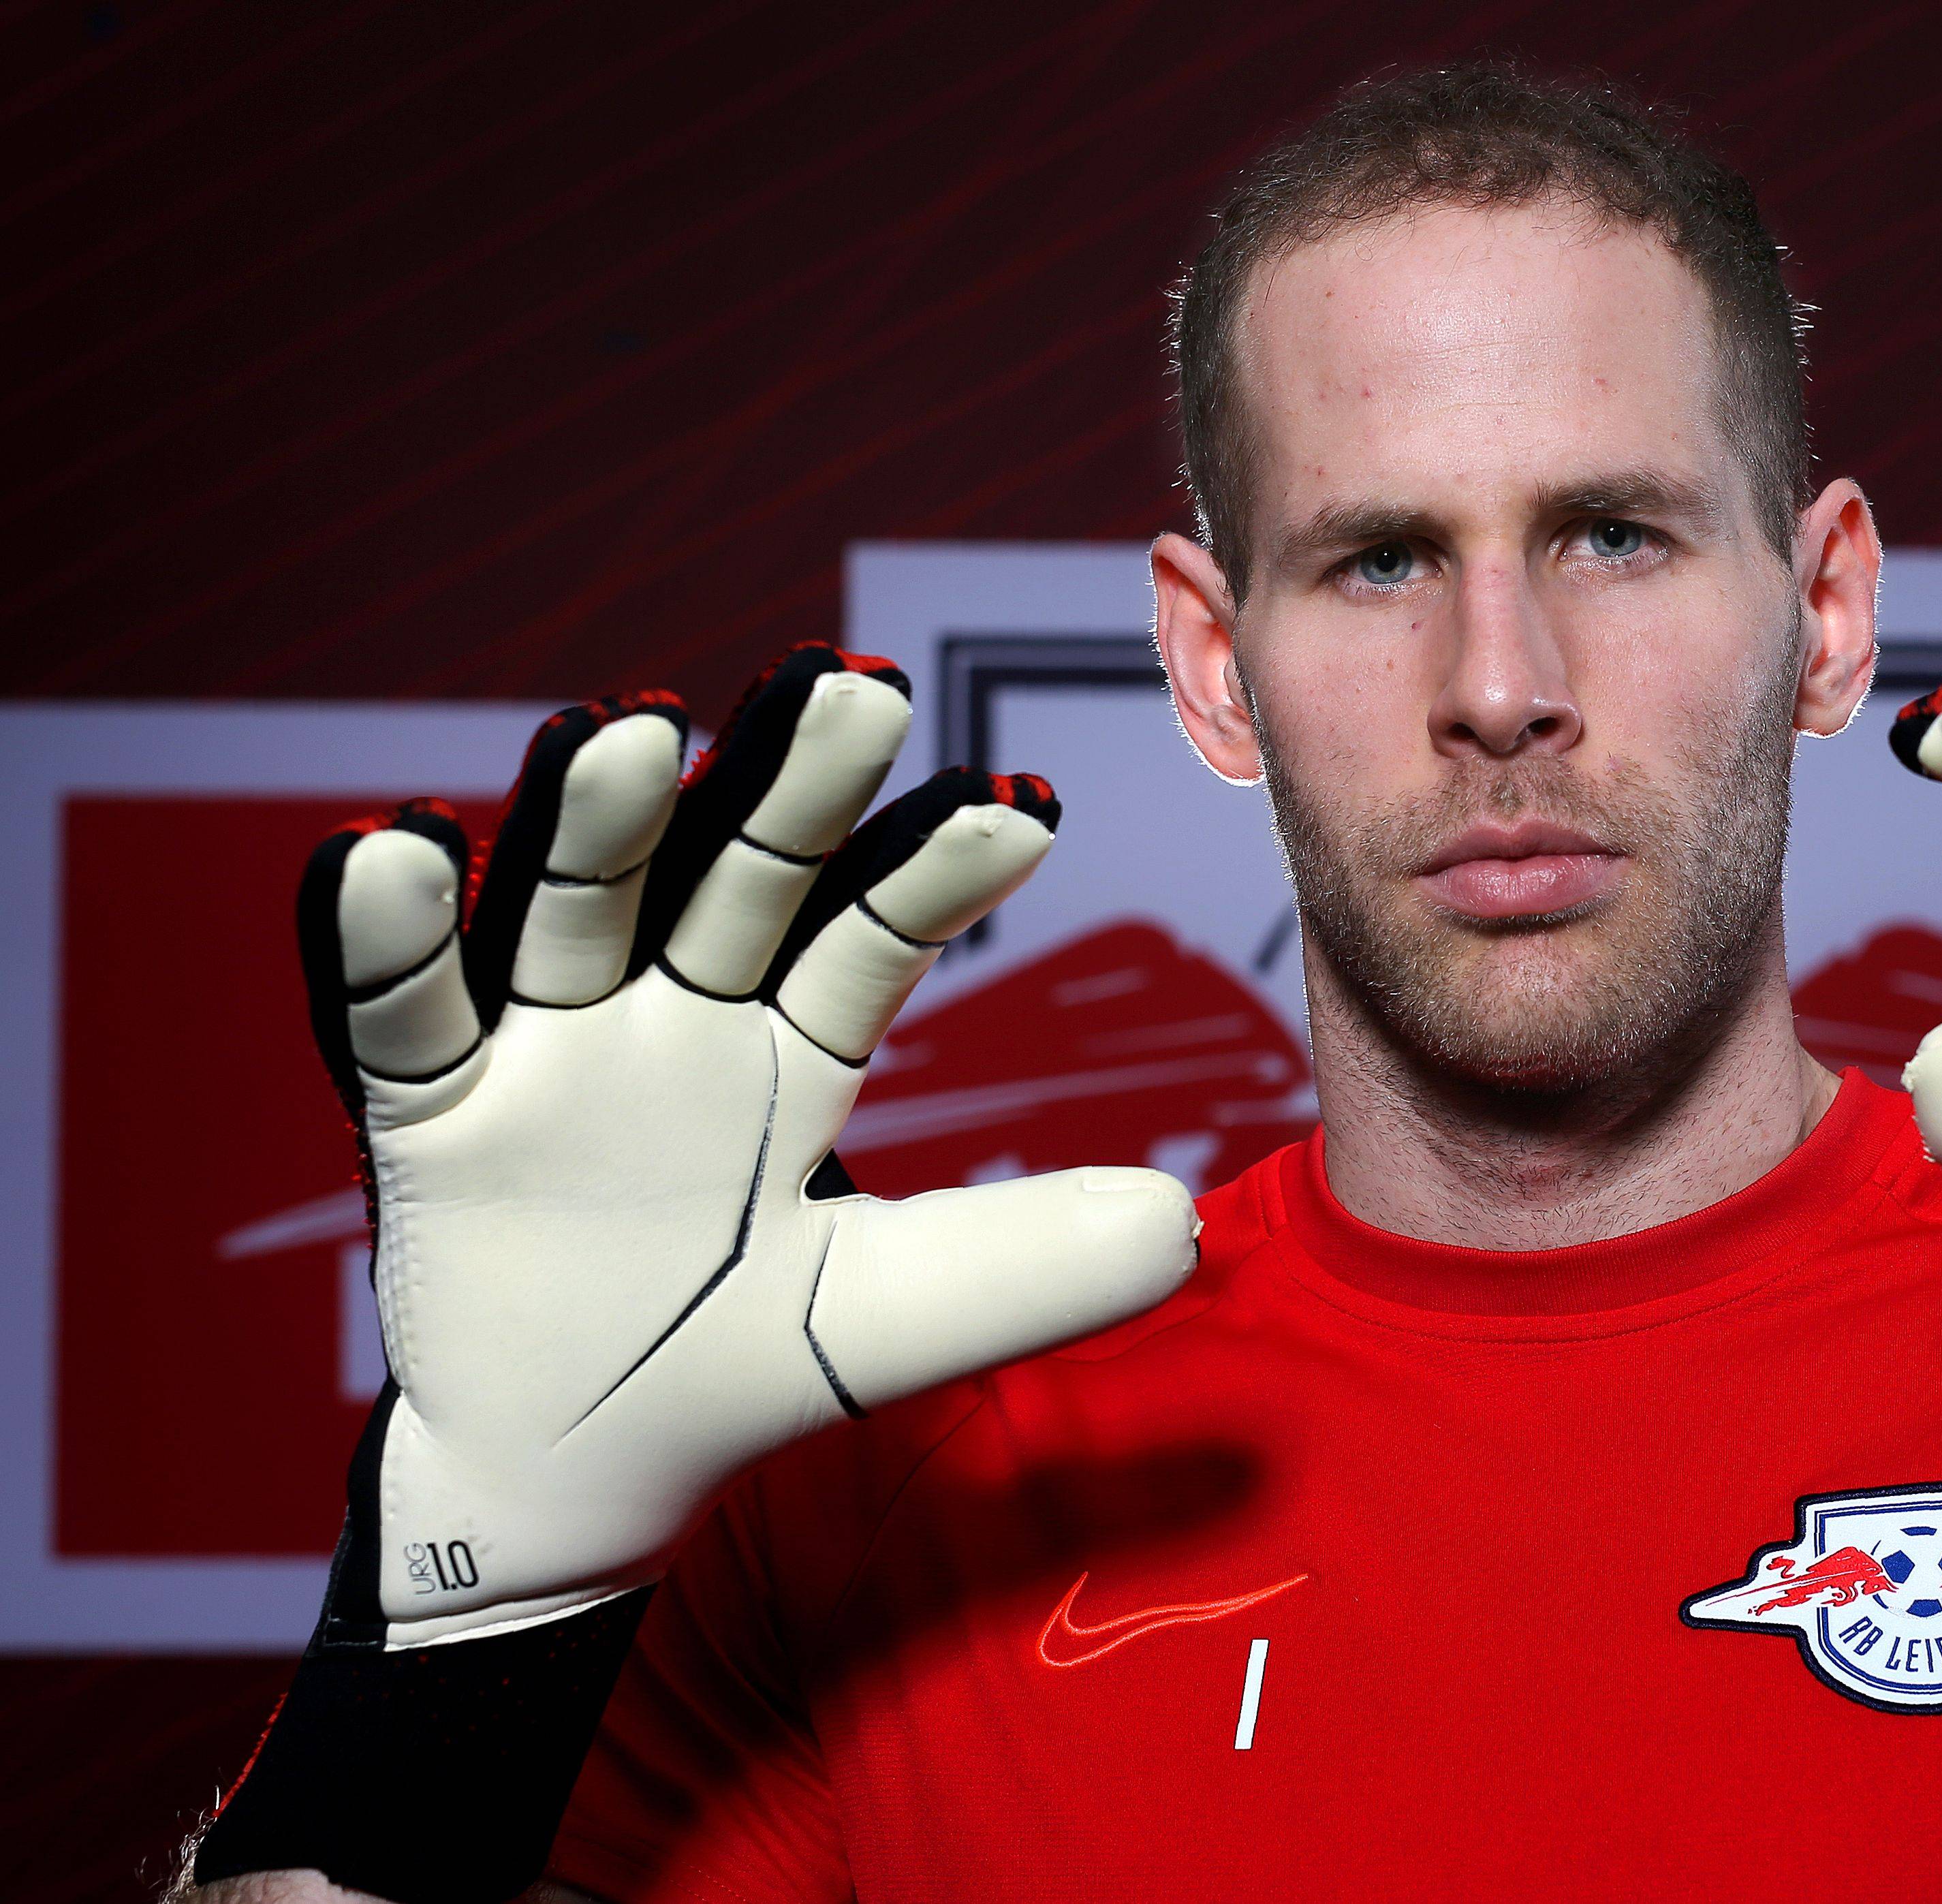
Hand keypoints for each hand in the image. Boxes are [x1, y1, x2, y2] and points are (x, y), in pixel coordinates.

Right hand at [305, 645, 1195, 1643]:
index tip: (1027, 810)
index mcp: (793, 1044)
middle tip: (853, 685)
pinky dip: (386, 933)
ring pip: (575, 908)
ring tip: (628, 730)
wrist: (586, 1475)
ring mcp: (548, 1050)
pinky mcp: (430, 1109)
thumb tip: (1180, 1226)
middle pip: (734, 880)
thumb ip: (1025, 1269)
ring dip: (597, 823)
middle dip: (788, 788)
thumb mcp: (893, 1318)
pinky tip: (395, 845)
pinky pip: (399, 1013)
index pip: (874, 931)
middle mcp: (675, 1014)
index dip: (941, 870)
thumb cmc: (741, 1368)